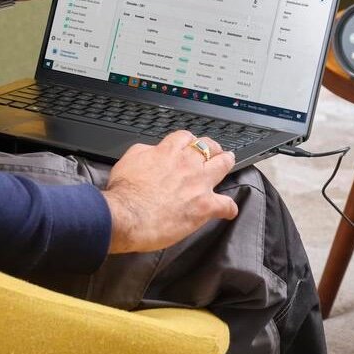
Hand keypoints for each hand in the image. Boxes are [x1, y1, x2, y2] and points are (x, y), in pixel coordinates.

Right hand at [102, 131, 238, 253]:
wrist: (128, 215)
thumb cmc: (124, 192)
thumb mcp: (129, 159)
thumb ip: (144, 152)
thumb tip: (152, 152)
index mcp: (167, 152)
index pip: (184, 137)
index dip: (188, 140)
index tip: (189, 144)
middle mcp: (187, 164)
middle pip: (207, 146)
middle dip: (212, 146)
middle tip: (214, 150)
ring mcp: (199, 184)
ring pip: (222, 165)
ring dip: (226, 162)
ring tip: (228, 162)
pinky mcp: (204, 206)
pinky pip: (225, 204)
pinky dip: (228, 208)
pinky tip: (229, 211)